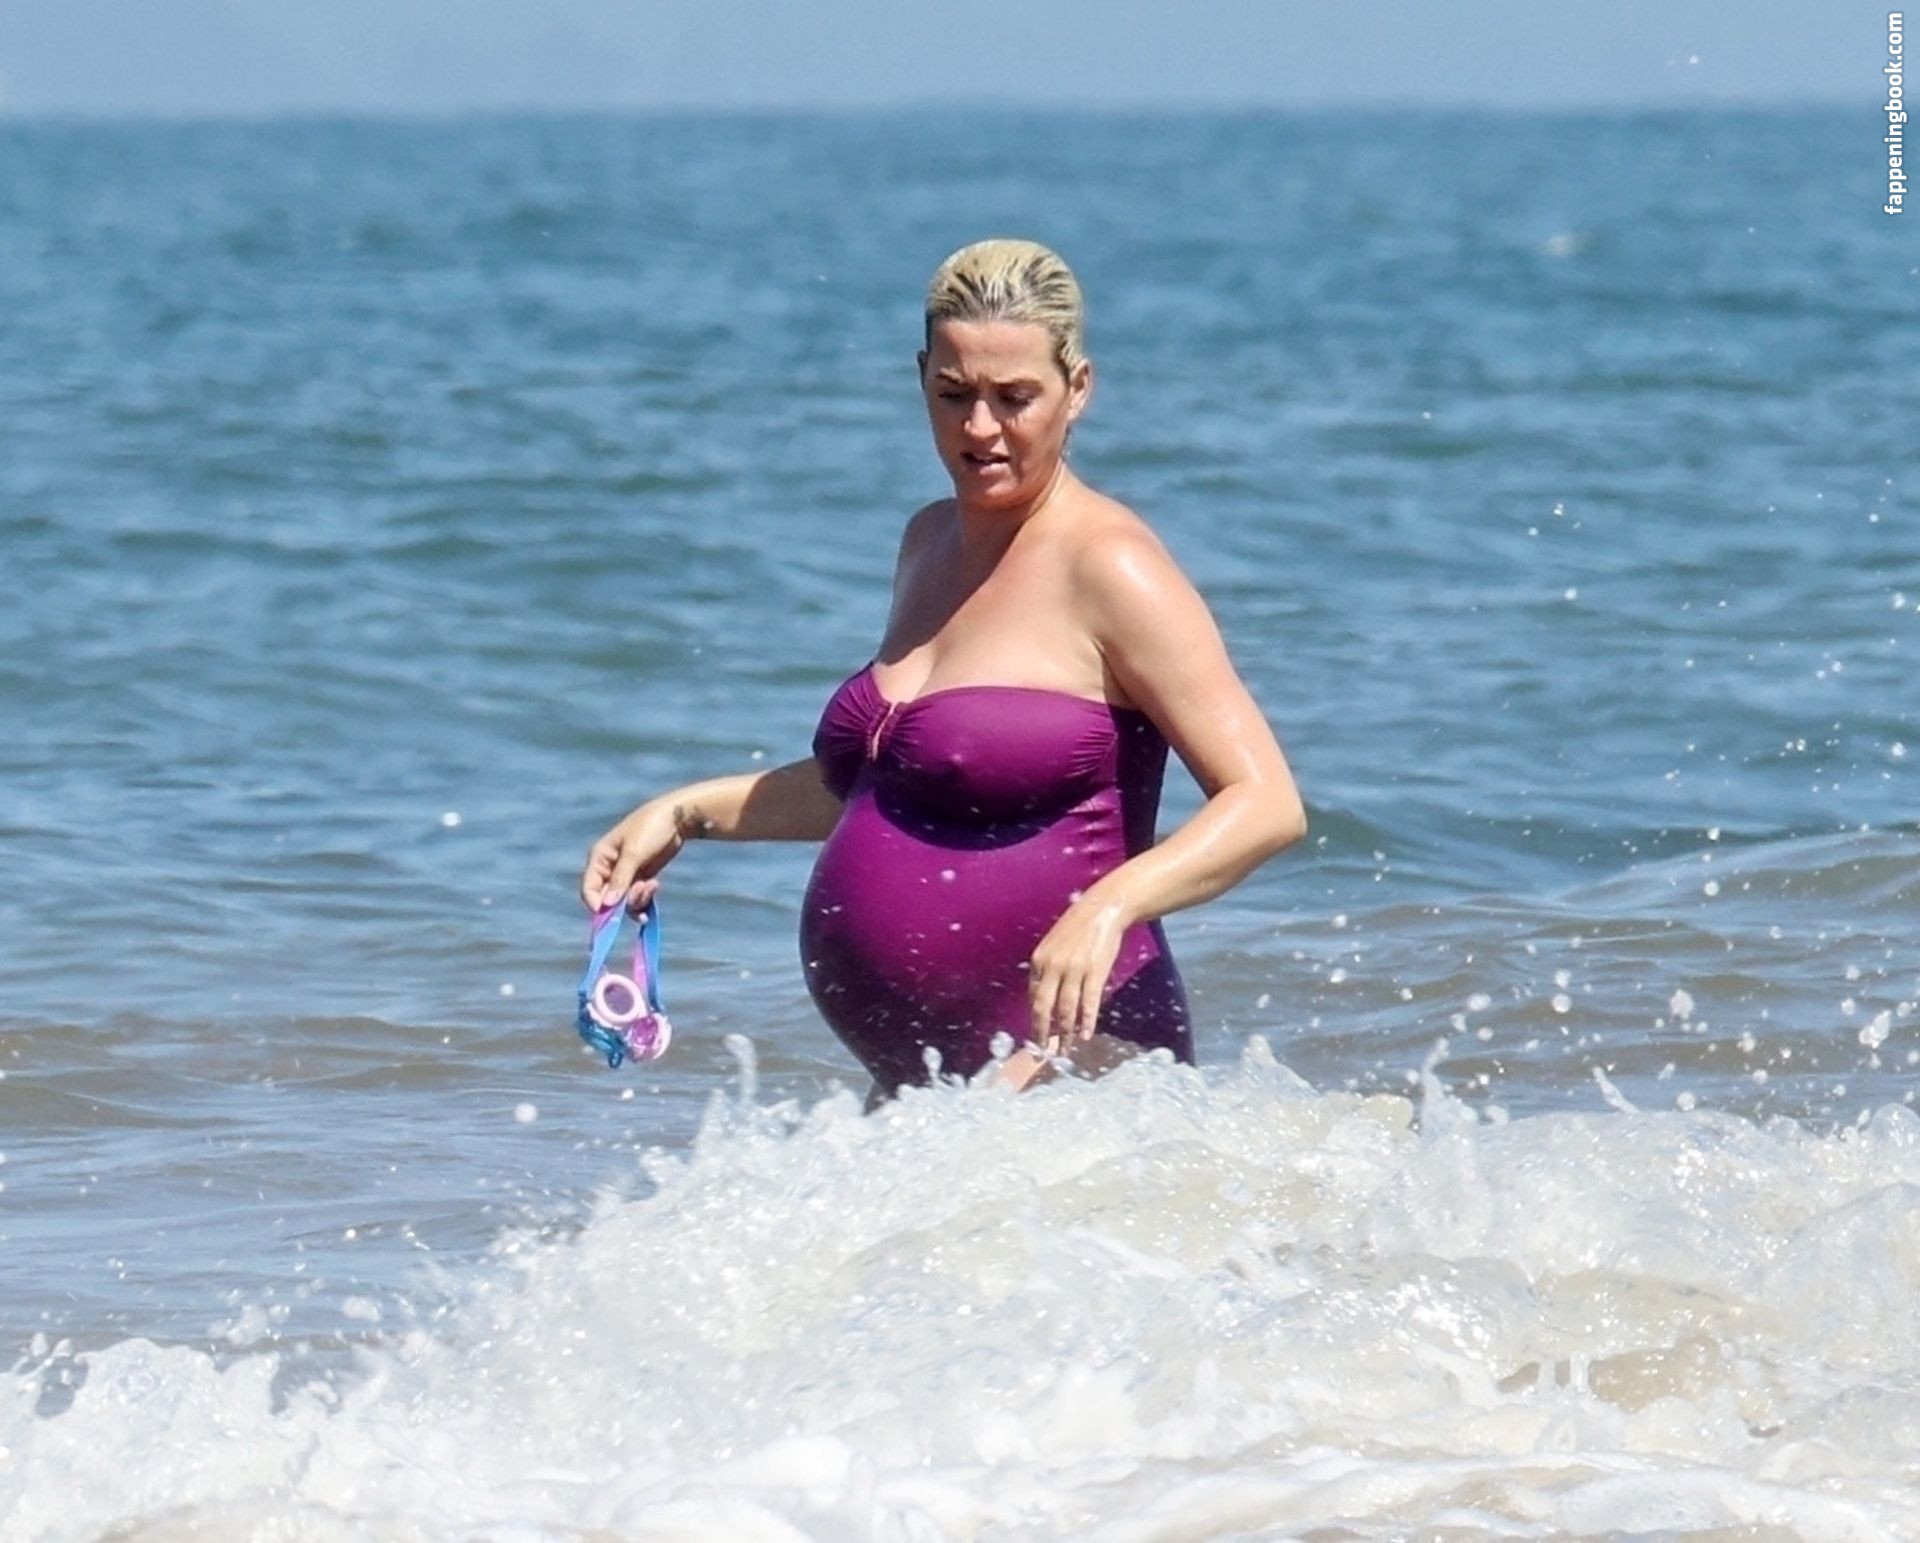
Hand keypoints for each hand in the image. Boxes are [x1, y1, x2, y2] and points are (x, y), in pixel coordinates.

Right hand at [580, 800, 684, 912]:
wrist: (677, 819)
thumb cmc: (650, 829)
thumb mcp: (634, 853)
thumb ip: (620, 879)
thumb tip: (608, 904)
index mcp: (600, 858)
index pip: (589, 889)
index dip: (597, 905)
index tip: (612, 915)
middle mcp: (609, 868)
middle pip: (608, 899)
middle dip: (624, 901)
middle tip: (642, 891)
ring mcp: (626, 874)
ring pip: (624, 901)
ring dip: (638, 899)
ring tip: (652, 885)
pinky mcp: (641, 877)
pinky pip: (637, 897)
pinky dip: (645, 897)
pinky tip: (655, 885)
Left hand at [1026, 894, 1131, 1053]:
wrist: (1103, 910)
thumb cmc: (1077, 928)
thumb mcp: (1053, 945)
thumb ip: (1047, 969)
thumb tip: (1043, 996)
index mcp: (1040, 960)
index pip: (1034, 997)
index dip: (1035, 1019)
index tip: (1036, 1035)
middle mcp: (1053, 966)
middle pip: (1043, 1007)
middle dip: (1042, 1033)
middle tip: (1042, 1052)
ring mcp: (1074, 970)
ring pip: (1066, 1010)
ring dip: (1065, 1034)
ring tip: (1065, 1050)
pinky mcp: (1095, 972)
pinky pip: (1088, 1003)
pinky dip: (1087, 1022)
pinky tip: (1086, 1035)